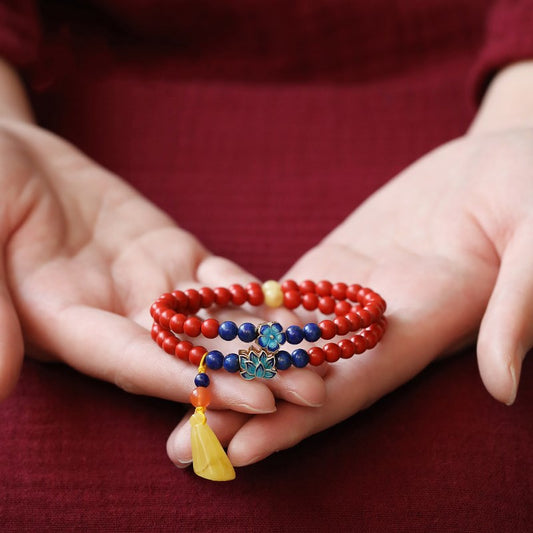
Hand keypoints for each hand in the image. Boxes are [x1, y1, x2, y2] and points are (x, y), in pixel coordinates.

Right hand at [0, 119, 326, 411]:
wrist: (6, 149)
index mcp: (63, 323)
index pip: (136, 365)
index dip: (193, 384)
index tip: (251, 400)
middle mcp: (113, 317)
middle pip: (189, 355)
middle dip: (249, 374)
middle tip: (310, 393)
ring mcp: (147, 285)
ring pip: (212, 321)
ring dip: (264, 339)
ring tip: (318, 354)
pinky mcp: (170, 254)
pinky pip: (217, 280)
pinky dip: (254, 293)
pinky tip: (295, 304)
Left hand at [168, 63, 532, 466]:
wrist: (506, 163)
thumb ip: (518, 310)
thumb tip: (502, 386)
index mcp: (426, 327)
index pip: (352, 390)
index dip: (297, 423)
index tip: (240, 453)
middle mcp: (379, 324)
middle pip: (301, 378)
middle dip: (242, 412)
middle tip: (178, 447)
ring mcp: (352, 292)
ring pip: (281, 337)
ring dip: (229, 365)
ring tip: (171, 390)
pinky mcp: (336, 261)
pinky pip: (282, 290)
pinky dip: (239, 306)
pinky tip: (193, 319)